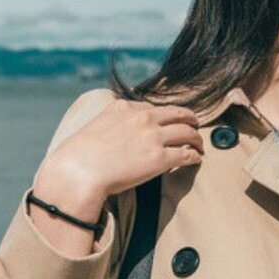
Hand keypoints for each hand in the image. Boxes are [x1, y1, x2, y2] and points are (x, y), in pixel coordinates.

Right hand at [30, 101, 202, 242]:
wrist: (78, 171)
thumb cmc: (78, 155)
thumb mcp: (94, 126)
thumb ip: (110, 124)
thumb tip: (113, 134)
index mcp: (125, 108)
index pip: (153, 107)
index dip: (164, 115)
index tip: (169, 121)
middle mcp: (142, 118)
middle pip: (177, 114)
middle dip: (189, 119)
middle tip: (194, 126)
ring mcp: (153, 138)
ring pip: (187, 132)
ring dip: (197, 138)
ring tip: (200, 144)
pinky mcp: (160, 159)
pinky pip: (186, 154)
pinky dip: (195, 156)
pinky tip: (197, 159)